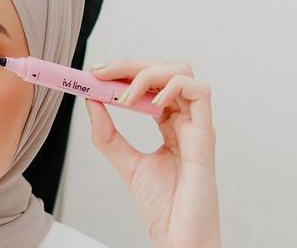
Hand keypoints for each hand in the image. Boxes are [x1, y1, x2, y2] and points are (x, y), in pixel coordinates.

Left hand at [86, 60, 220, 247]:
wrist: (177, 235)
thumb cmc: (162, 206)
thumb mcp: (125, 161)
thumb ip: (108, 134)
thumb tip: (90, 101)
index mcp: (170, 124)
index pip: (149, 82)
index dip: (123, 72)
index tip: (92, 74)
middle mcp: (186, 120)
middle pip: (164, 70)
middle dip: (129, 65)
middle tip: (99, 73)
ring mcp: (197, 126)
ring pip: (181, 72)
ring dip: (146, 74)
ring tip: (121, 97)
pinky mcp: (205, 135)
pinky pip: (199, 92)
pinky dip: (172, 86)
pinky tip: (150, 103)